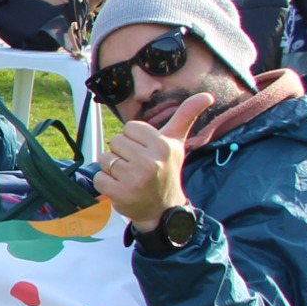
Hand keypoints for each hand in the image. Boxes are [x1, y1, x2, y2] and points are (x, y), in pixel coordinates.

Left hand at [95, 93, 213, 230]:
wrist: (163, 210)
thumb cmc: (167, 171)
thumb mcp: (177, 143)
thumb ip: (186, 116)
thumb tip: (207, 95)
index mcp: (163, 146)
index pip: (130, 127)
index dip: (134, 139)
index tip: (145, 152)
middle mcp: (150, 161)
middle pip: (116, 141)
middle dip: (123, 153)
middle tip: (137, 166)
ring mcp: (134, 178)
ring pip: (105, 158)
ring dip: (113, 168)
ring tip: (129, 176)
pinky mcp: (120, 193)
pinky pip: (99, 177)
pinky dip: (105, 183)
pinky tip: (121, 188)